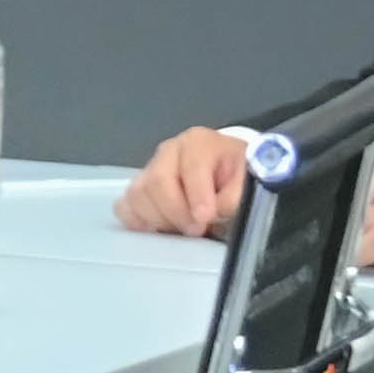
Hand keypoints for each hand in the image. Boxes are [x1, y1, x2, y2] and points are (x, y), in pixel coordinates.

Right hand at [114, 129, 257, 237]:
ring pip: (137, 195)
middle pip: (157, 181)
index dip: (197, 195)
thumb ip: (236, 196)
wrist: (228, 175)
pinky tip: (157, 229)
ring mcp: (149, 169)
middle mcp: (169, 151)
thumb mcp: (248, 181)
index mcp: (198, 143)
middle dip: (176, 211)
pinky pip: (125, 206)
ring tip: (181, 228)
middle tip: (196, 229)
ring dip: (159, 219)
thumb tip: (215, 211)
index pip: (190, 167)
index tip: (205, 218)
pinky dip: (137, 221)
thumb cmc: (238, 176)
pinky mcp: (139, 189)